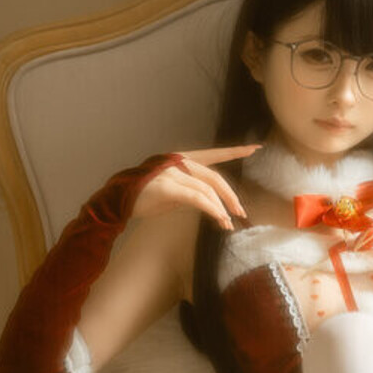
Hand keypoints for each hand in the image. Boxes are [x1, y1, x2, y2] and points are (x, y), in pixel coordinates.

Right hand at [130, 143, 261, 229]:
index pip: (213, 154)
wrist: (118, 200)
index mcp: (181, 160)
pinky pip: (197, 198)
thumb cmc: (145, 196)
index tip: (254, 148)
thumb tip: (213, 204)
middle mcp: (178, 162)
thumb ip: (192, 190)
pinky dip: (211, 209)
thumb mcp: (173, 191)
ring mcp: (172, 173)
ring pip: (208, 189)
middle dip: (231, 197)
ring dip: (221, 209)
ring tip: (228, 224)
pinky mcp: (168, 187)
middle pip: (215, 177)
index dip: (234, 151)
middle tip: (241, 213)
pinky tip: (219, 219)